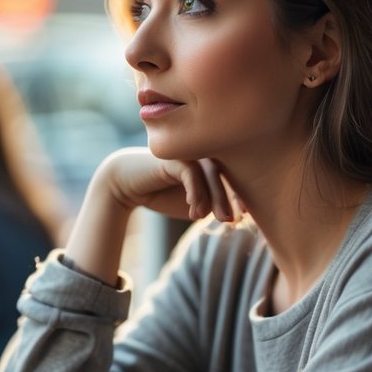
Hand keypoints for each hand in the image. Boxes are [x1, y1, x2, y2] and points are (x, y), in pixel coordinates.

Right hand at [99, 148, 242, 223]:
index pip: (233, 176)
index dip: (240, 195)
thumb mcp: (190, 205)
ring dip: (215, 197)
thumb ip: (210, 208)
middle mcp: (202, 152)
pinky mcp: (173, 156)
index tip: (244, 215)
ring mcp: (188, 151)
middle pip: (225, 174)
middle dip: (230, 198)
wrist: (127, 185)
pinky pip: (190, 171)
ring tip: (215, 218)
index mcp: (210, 161)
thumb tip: (232, 217)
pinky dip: (195, 190)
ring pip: (210, 172)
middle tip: (230, 220)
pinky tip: (194, 208)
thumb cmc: (163, 194)